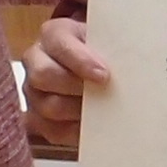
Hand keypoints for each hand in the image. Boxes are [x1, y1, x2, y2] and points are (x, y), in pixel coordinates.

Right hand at [21, 15, 109, 158]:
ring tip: (102, 110)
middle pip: (43, 75)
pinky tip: (94, 126)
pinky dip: (75, 131)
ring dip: (78, 111)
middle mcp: (36, 60)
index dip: (80, 61)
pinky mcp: (37, 118)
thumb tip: (132, 62)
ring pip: (48, 106)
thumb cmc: (102, 52)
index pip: (59, 44)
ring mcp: (33, 91)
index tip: (104, 74)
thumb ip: (113, 46)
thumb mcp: (107, 40)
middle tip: (103, 93)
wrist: (97, 66)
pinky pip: (52, 130)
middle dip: (76, 86)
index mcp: (53, 35)